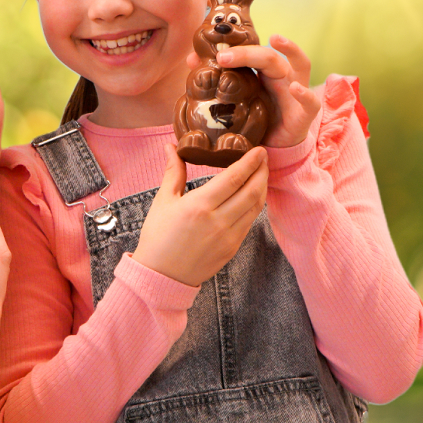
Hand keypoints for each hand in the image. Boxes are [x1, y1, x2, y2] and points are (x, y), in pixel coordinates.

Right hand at [133, 143, 267, 286]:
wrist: (161, 276)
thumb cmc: (158, 237)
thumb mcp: (163, 201)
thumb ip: (173, 172)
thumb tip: (172, 147)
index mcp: (199, 206)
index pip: (233, 178)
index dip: (250, 162)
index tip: (259, 150)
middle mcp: (218, 220)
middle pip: (251, 191)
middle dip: (262, 171)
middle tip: (264, 157)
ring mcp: (228, 237)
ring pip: (255, 207)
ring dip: (262, 188)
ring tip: (261, 173)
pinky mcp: (233, 248)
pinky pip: (249, 222)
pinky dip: (254, 205)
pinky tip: (252, 196)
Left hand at [190, 34, 320, 146]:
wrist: (275, 146)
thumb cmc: (257, 117)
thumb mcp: (237, 99)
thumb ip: (217, 81)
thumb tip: (191, 60)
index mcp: (264, 71)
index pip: (253, 52)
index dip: (235, 49)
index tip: (213, 54)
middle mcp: (282, 76)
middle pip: (270, 56)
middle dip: (248, 53)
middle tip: (224, 57)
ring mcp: (297, 91)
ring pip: (301, 64)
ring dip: (290, 50)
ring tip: (276, 41)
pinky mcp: (305, 113)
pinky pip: (310, 101)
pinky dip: (305, 93)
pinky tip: (295, 89)